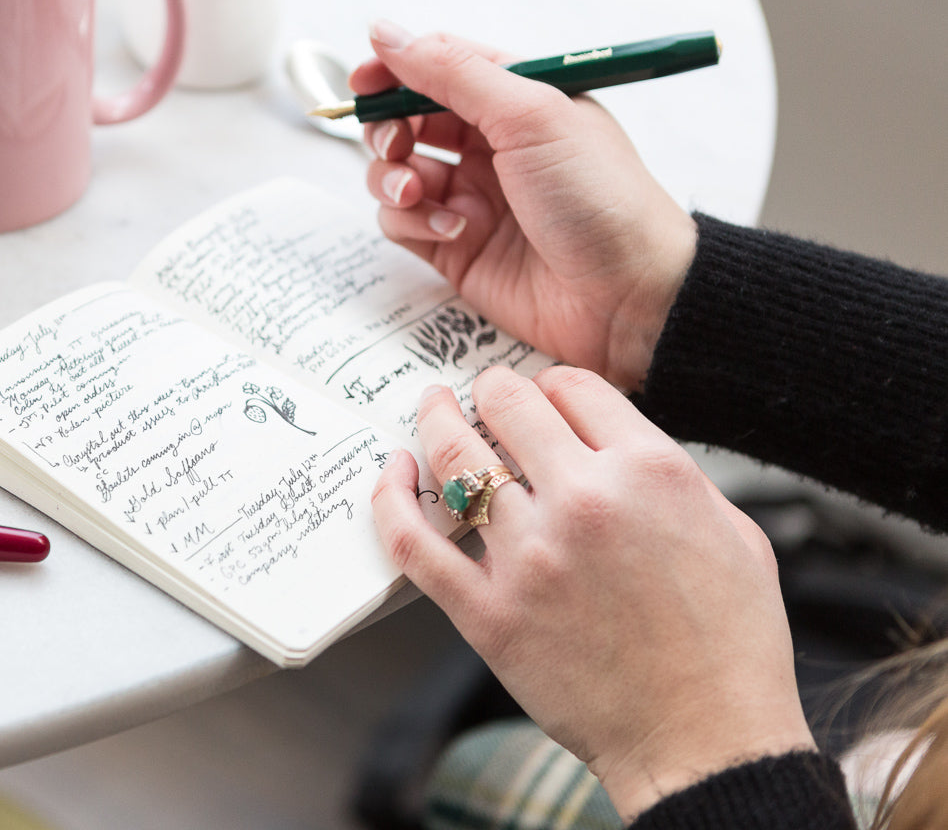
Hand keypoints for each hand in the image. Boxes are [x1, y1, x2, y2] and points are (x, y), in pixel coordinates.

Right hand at [354, 21, 696, 391]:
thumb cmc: (599, 197)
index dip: (394, 69)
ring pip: (394, 172)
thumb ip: (452, 71)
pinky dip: (412, 221)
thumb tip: (386, 33)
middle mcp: (489, 145)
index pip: (438, 66)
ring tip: (421, 192)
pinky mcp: (455, 247)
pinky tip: (453, 230)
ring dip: (392, 177)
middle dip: (387, 128)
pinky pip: (402, 222)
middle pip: (406, 119)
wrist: (630, 296)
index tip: (362, 84)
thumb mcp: (530, 114)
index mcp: (515, 100)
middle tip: (397, 145)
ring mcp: (470, 196)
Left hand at [371, 366, 814, 819]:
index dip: (548, 385)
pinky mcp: (487, 612)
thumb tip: (618, 445)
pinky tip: (394, 473)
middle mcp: (584, 502)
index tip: (538, 395)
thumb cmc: (728, 646)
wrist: (705, 740)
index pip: (572, 387)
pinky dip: (391, 498)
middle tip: (480, 395)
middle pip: (506, 405)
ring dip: (435, 422)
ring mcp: (529, 557)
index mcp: (650, 472)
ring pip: (454, 459)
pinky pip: (415, 542)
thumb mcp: (734, 532)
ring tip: (432, 409)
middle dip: (489, 391)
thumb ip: (671, 476)